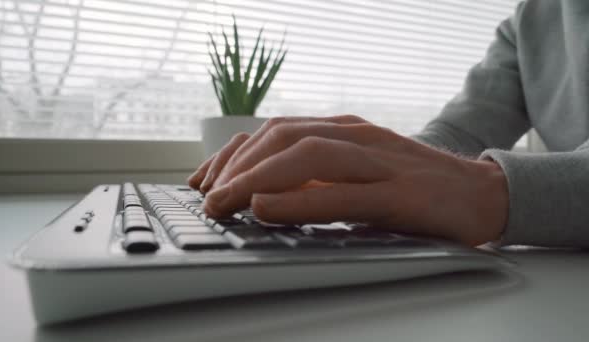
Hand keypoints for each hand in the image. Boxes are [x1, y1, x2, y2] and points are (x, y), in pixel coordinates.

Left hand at [188, 115, 508, 245]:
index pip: (277, 130)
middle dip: (236, 165)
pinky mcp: (398, 193)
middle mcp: (356, 136)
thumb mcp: (357, 175)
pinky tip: (266, 208)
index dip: (234, 153)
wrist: (480, 194)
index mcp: (345, 131)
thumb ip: (317, 179)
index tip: (204, 179)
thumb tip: (265, 196)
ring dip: (254, 178)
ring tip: (221, 203)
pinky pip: (339, 193)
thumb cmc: (413, 188)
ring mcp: (378, 161)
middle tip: (205, 196)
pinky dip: (297, 200)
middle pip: (283, 136)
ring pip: (306, 156)